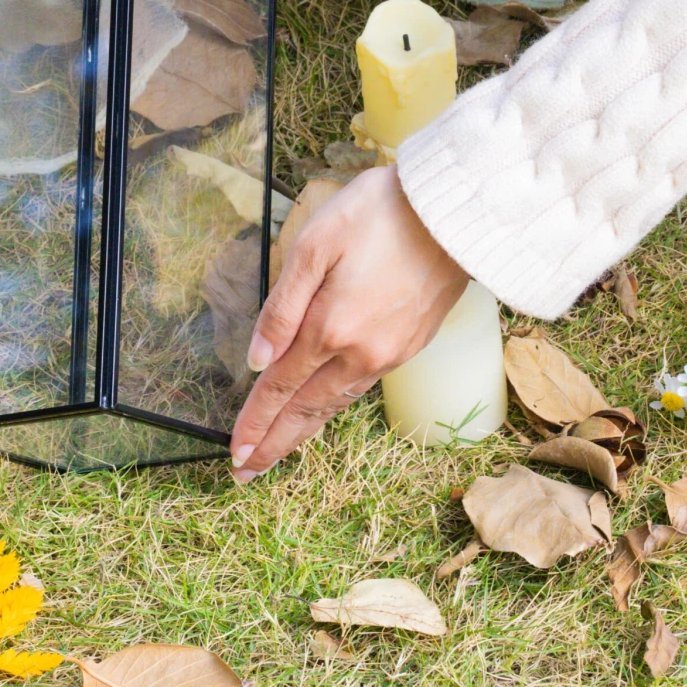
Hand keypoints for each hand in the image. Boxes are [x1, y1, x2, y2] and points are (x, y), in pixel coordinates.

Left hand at [230, 167, 467, 481]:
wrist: (453, 213)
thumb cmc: (377, 214)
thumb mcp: (315, 244)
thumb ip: (283, 306)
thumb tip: (257, 362)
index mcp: (331, 328)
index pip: (280, 388)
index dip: (255, 422)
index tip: (233, 453)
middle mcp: (361, 353)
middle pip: (307, 409)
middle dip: (274, 443)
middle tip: (245, 473)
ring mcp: (389, 353)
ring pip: (334, 403)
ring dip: (302, 432)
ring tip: (275, 452)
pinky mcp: (410, 344)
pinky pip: (359, 387)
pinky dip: (332, 407)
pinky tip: (321, 410)